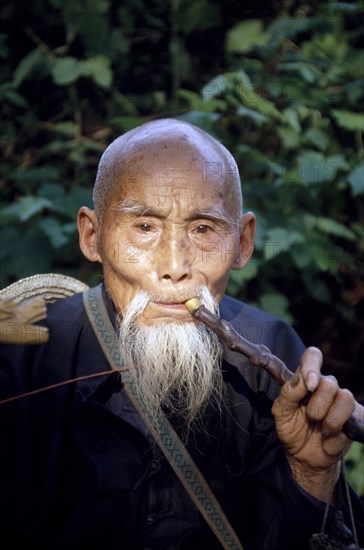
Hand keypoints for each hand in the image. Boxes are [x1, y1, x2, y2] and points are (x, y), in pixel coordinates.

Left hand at [272, 346, 363, 501]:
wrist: (303, 458)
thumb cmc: (291, 429)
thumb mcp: (281, 412)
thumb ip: (288, 393)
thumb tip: (303, 380)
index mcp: (307, 379)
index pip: (312, 356)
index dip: (312, 365)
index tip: (310, 384)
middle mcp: (326, 386)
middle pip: (330, 383)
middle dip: (316, 406)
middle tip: (309, 418)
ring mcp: (342, 402)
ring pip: (345, 398)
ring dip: (328, 420)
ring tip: (320, 430)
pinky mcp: (355, 419)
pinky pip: (351, 422)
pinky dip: (335, 437)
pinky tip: (328, 440)